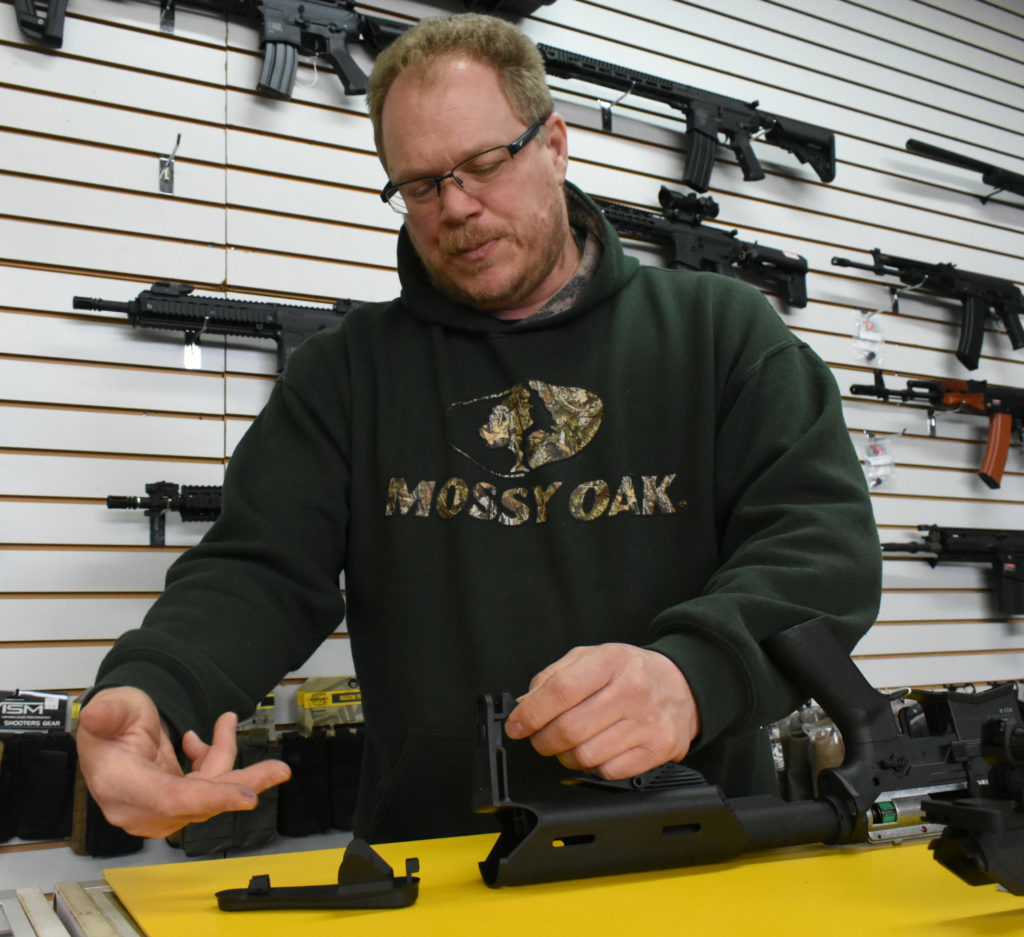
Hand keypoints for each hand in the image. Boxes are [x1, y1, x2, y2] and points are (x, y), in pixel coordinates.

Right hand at [76, 686, 290, 837]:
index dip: (211, 799)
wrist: (113, 732)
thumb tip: (99, 715)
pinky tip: (214, 735)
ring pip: (210, 794)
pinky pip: (210, 786)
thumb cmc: (112, 721)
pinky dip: (217, 759)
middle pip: (200, 804)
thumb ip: (107, 712)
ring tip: (228, 723)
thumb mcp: (110, 707)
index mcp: (121, 787)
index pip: (171, 800)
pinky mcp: (176, 803)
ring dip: (232, 762)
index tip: (248, 796)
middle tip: (278, 771)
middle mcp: (140, 807)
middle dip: (242, 784)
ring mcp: (159, 808)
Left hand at [504, 643, 699, 779]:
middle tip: (539, 739)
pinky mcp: (657, 749)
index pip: (560, 690)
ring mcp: (647, 722)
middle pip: (569, 729)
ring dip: (566, 756)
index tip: (517, 725)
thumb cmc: (630, 672)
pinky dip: (593, 767)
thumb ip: (554, 676)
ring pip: (586, 755)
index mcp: (612, 661)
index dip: (530, 713)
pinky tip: (597, 750)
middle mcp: (632, 690)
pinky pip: (608, 772)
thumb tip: (525, 705)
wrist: (682, 686)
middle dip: (543, 740)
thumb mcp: (592, 657)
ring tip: (569, 744)